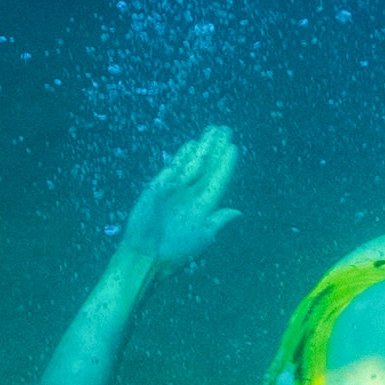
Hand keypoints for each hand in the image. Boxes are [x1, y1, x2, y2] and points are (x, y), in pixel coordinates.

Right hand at [126, 127, 240, 272]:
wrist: (146, 255)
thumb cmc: (175, 251)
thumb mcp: (202, 237)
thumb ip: (218, 221)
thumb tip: (238, 212)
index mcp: (204, 206)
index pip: (218, 180)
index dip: (226, 164)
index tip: (234, 147)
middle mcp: (191, 195)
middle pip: (208, 167)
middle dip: (216, 148)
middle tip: (225, 129)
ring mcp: (175, 189)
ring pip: (192, 163)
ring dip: (203, 147)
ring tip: (212, 130)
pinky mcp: (158, 187)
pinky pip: (173, 168)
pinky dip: (182, 156)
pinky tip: (191, 145)